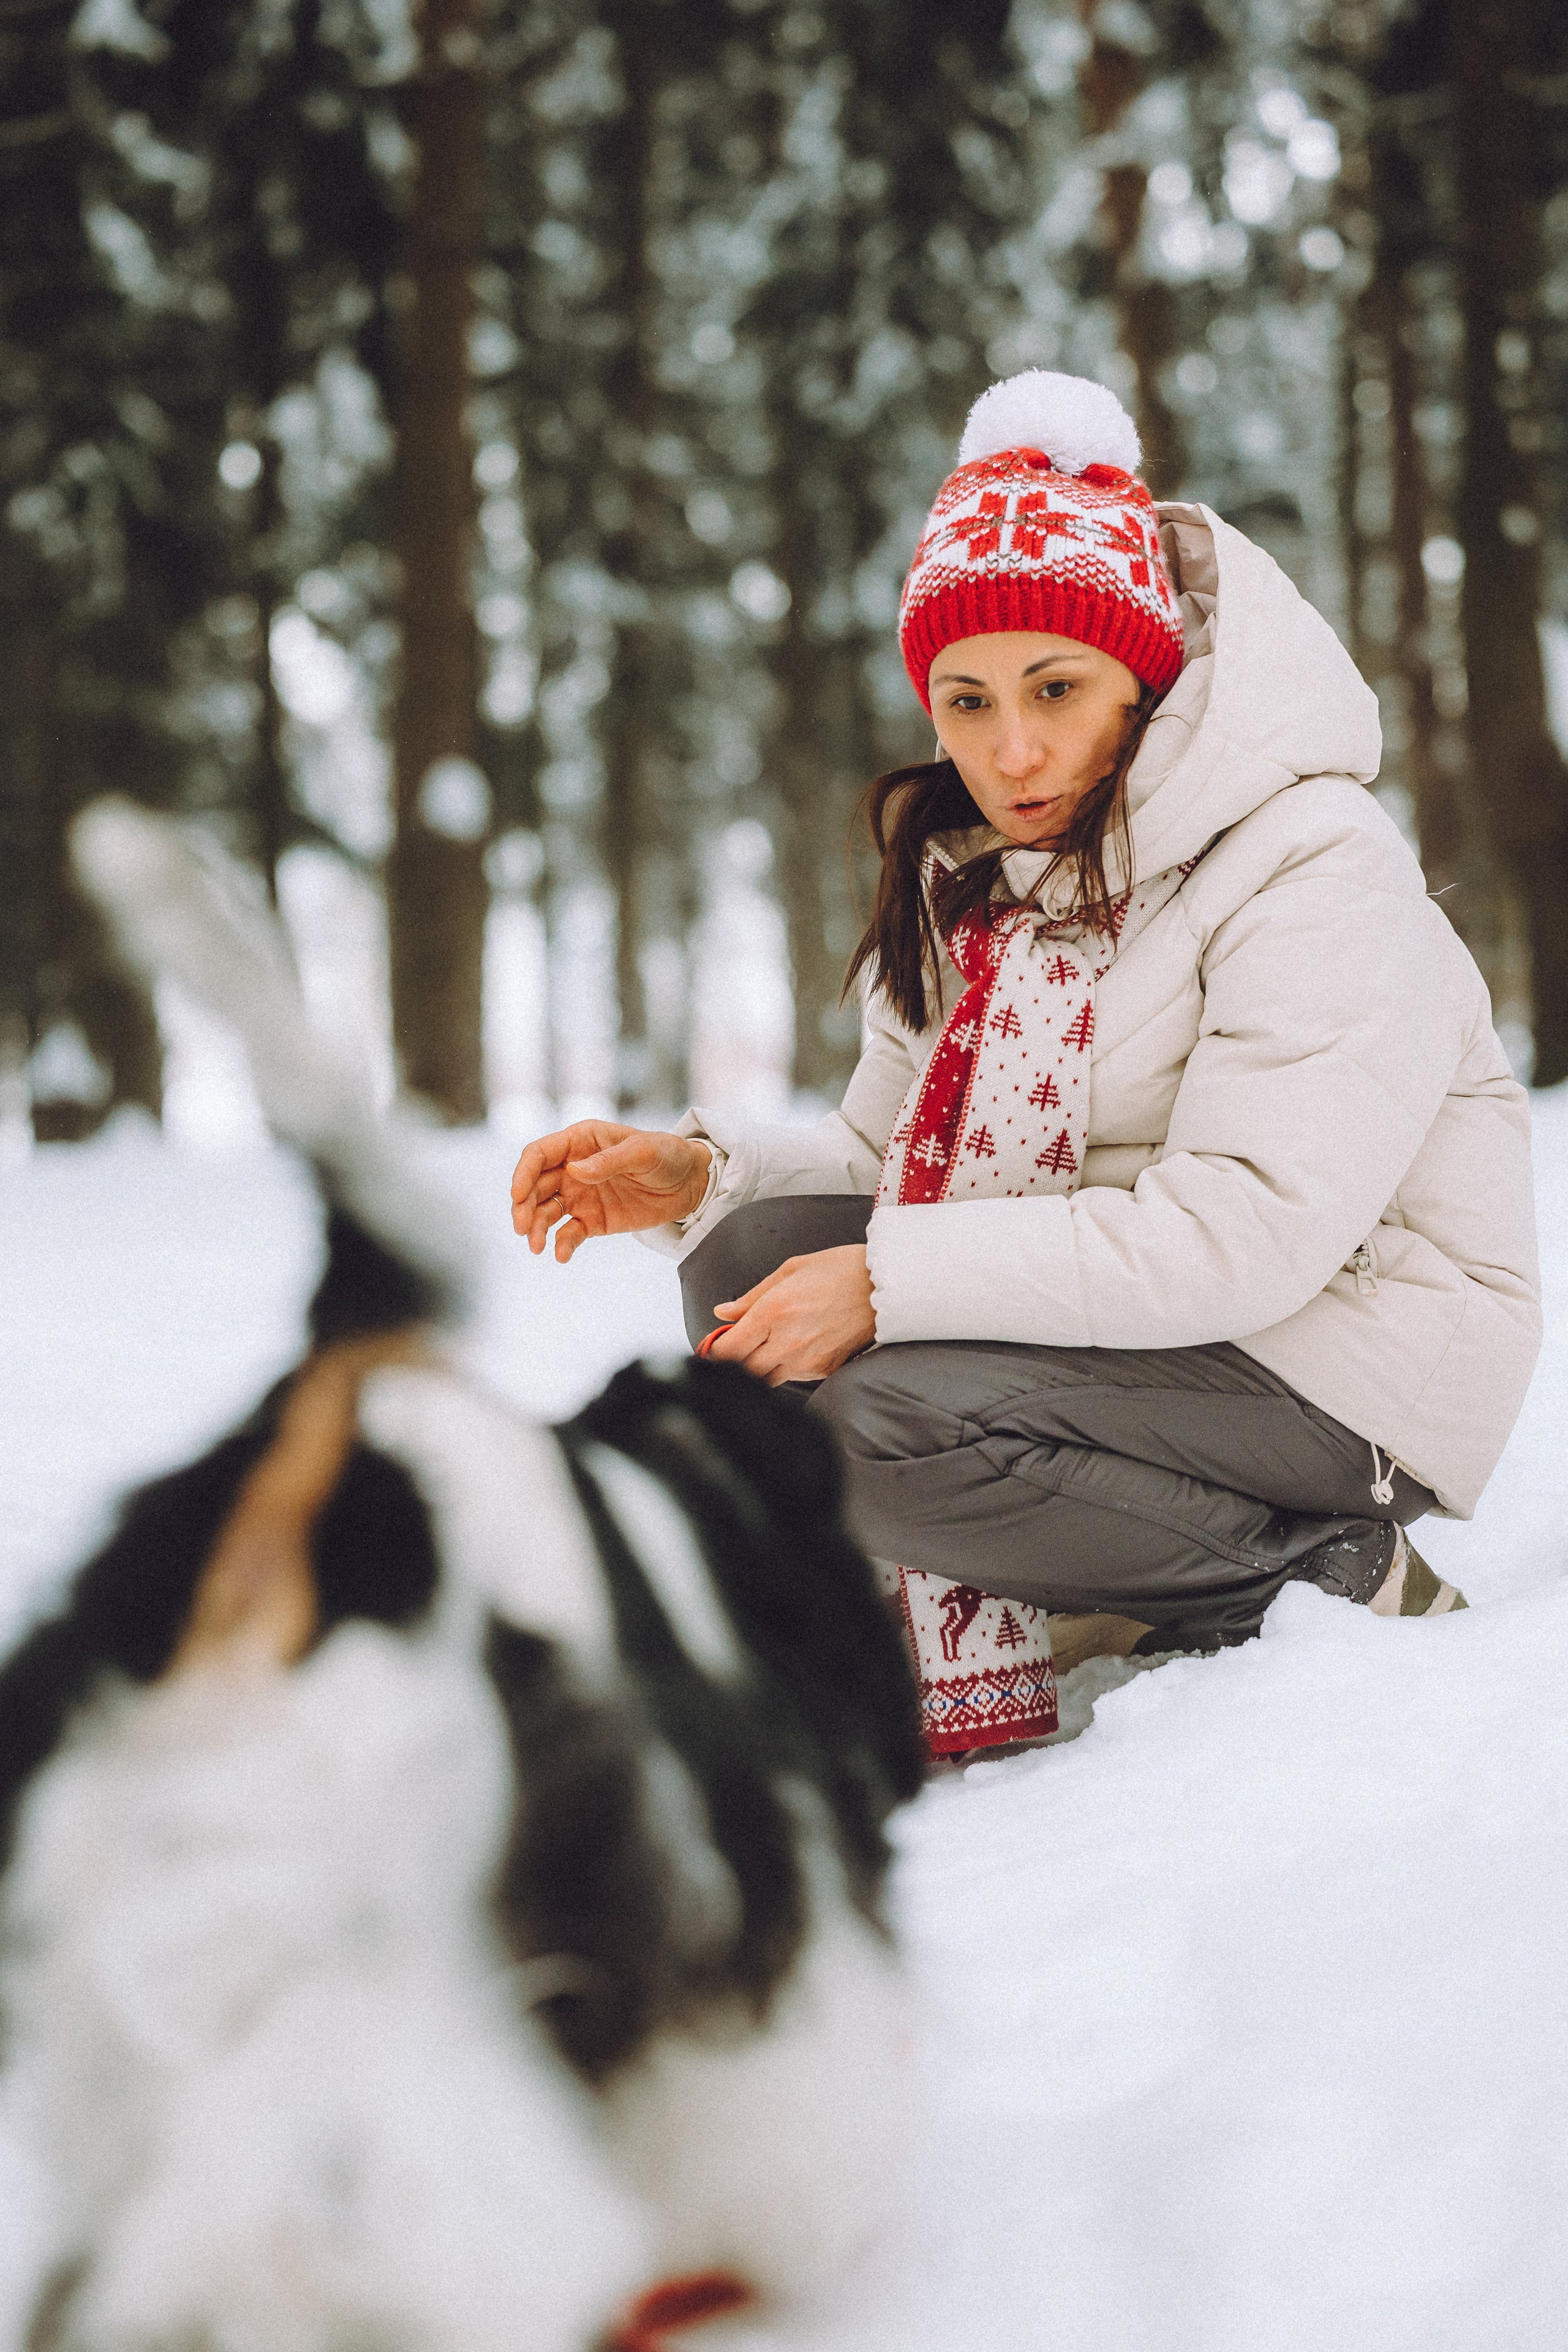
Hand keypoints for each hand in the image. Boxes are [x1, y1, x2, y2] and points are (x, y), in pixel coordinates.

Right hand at [511, 1122, 710, 1260]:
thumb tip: (574, 1171)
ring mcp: (580, 1195)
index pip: (539, 1154)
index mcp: (580, 1142)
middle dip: (523, 1207)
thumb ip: (609, 1161)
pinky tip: (560, 1256)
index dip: (523, 1174)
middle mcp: (573, 1168)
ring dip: (535, 1228)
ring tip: (537, 1247)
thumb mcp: (643, 1152)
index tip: (517, 1196)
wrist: (690, 1183)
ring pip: (545, 1211)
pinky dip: (561, 1245)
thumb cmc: (667, 1155)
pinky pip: (568, 1234)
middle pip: (534, 1186)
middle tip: (523, 1229)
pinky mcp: (591, 1220)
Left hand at [705, 1246, 875, 1385]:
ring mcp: (807, 1360)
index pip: (727, 1349)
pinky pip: (793, 1378)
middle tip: (735, 1348)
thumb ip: (751, 1296)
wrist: (887, 1286)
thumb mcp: (791, 1269)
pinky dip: (785, 1368)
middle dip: (733, 1362)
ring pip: (766, 1380)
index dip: (713, 1351)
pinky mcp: (825, 1370)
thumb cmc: (841, 1270)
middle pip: (742, 1371)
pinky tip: (792, 1348)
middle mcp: (787, 1341)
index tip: (712, 1346)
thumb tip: (722, 1313)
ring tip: (764, 1347)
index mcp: (773, 1311)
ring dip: (757, 1368)